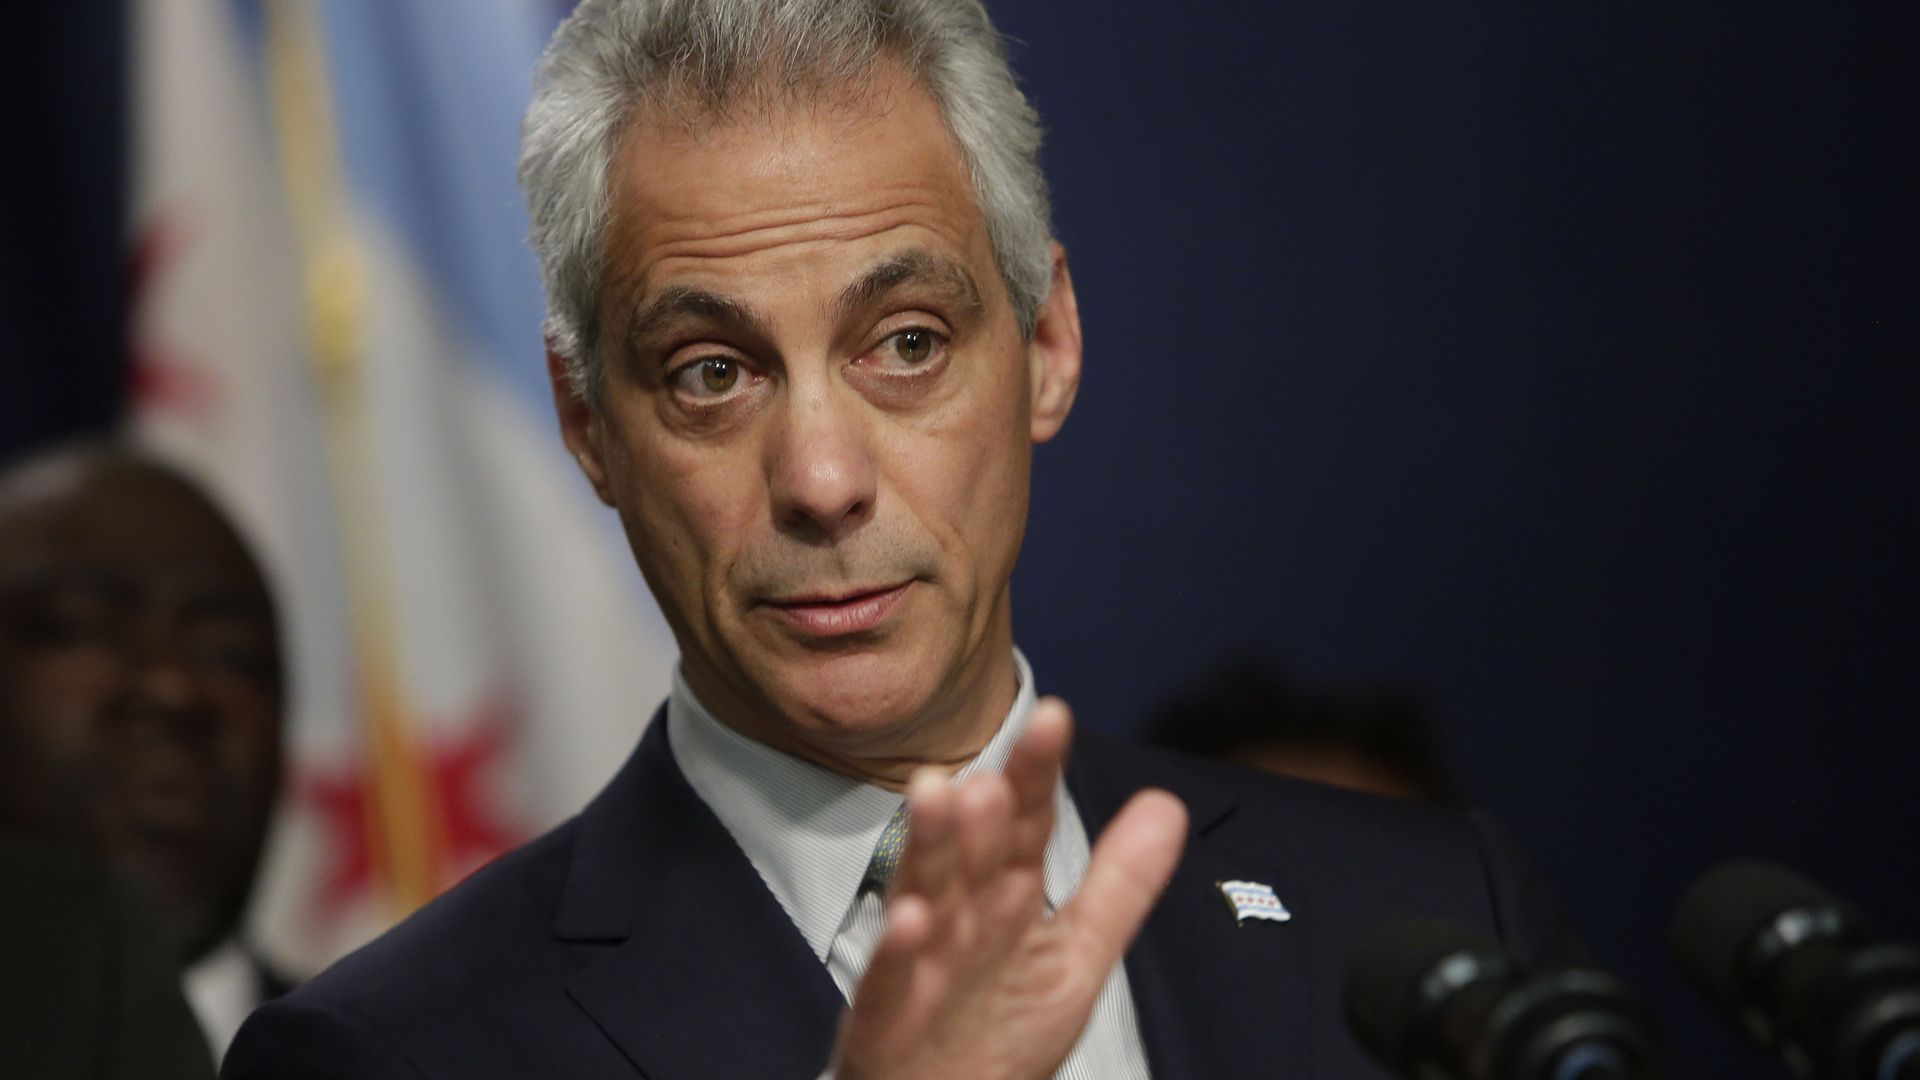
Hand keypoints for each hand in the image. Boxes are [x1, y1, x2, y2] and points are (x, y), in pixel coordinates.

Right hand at [828, 698, 1187, 1079]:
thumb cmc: (999, 1030)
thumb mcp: (1076, 954)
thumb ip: (1120, 882)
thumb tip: (1168, 803)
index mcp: (1008, 895)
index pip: (1028, 822)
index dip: (1038, 773)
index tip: (1054, 718)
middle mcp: (962, 914)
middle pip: (973, 851)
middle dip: (980, 811)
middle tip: (989, 768)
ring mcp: (923, 960)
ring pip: (926, 893)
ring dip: (930, 846)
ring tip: (937, 795)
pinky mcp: (889, 1012)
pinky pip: (892, 979)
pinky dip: (898, 950)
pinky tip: (910, 918)